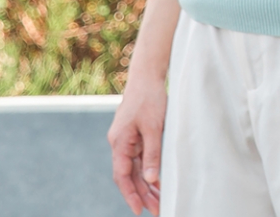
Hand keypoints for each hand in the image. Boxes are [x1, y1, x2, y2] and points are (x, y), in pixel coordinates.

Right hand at [107, 71, 166, 214]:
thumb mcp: (154, 128)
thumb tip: (150, 179)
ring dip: (147, 185)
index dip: (130, 194)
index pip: (122, 175)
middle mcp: (120, 143)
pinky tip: (159, 182)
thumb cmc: (149, 98)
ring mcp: (127, 140)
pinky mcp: (136, 136)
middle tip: (157, 210)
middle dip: (142, 194)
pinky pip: (141, 159)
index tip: (139, 210)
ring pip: (135, 169)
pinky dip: (149, 171)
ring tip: (160, 200)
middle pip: (129, 175)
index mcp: (119, 142)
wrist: (147, 76)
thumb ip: (152, 154)